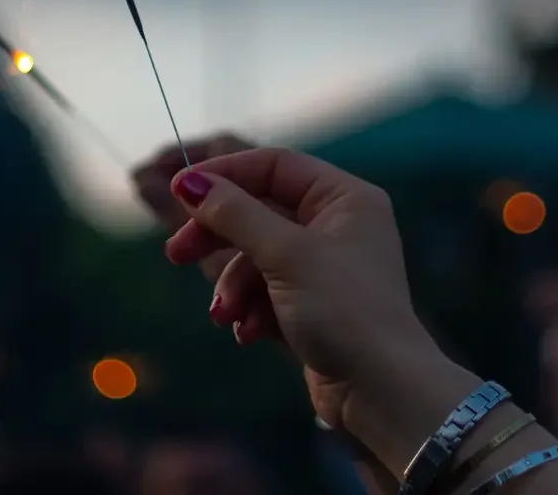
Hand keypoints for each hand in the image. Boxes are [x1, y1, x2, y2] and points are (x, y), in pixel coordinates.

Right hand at [163, 149, 441, 433]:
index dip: (225, 175)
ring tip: (226, 315)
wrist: (380, 390)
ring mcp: (326, 266)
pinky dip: (252, 309)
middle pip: (260, 211)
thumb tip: (189, 182)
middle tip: (177, 255)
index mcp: (344, 197)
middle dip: (219, 237)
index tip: (178, 191)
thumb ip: (236, 214)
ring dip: (234, 286)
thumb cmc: (343, 310)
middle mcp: (338, 224)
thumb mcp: (285, 254)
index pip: (275, 165)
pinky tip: (248, 334)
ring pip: (258, 257)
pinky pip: (267, 291)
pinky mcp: (314, 305)